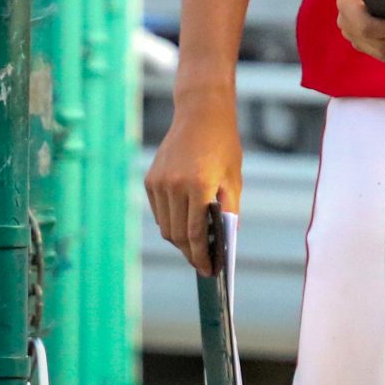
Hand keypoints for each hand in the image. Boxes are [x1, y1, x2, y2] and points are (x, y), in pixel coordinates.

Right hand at [145, 89, 243, 273]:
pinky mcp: (150, 180)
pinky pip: (159, 212)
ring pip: (166, 227)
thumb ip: (229, 211)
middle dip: (191, 253)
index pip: (196, 234)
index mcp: (198, 185)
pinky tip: (184, 222)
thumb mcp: (234, 179)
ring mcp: (159, 183)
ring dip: (180, 240)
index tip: (209, 271)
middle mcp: (174, 185)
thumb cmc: (223, 145)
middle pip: (177, 235)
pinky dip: (171, 222)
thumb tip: (225, 242)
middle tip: (203, 263)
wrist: (200, 113)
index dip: (202, 256)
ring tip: (196, 246)